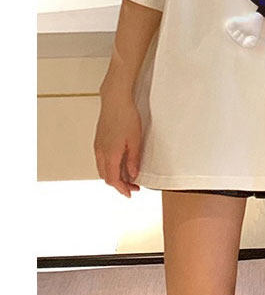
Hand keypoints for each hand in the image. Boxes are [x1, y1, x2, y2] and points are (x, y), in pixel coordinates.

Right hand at [94, 80, 141, 197]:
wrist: (115, 101)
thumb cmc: (127, 118)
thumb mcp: (135, 141)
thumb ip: (133, 160)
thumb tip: (132, 175)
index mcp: (110, 155)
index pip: (113, 180)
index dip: (122, 189)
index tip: (131, 193)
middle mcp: (100, 153)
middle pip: (106, 177)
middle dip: (119, 185)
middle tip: (133, 187)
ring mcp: (98, 147)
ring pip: (103, 169)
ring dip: (114, 176)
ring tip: (128, 177)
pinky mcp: (98, 141)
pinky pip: (102, 161)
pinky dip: (110, 168)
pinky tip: (120, 165)